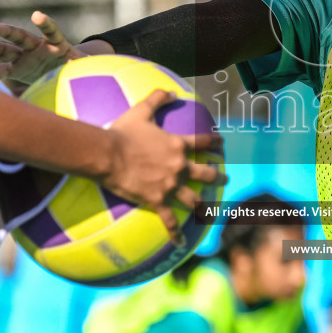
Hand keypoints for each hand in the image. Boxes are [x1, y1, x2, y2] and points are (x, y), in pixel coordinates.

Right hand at [0, 11, 98, 86]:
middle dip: (6, 31)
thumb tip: (93, 61)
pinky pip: (5, 70)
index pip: (50, 30)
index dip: (45, 23)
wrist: (63, 73)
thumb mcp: (83, 65)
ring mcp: (24, 57)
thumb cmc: (75, 65)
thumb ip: (85, 62)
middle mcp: (36, 46)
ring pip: (6, 50)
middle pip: (20, 36)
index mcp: (55, 43)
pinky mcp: (18, 70)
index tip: (36, 15)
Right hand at [104, 89, 223, 242]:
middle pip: (205, 173)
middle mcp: (178, 166)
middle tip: (225, 178)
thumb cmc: (122, 132)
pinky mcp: (156, 201)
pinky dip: (175, 233)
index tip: (222, 146)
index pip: (203, 143)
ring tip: (211, 209)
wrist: (107, 155)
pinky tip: (180, 243)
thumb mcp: (140, 111)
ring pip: (194, 198)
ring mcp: (169, 185)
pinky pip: (169, 220)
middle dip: (218, 176)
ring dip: (204, 204)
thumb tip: (170, 89)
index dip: (215, 144)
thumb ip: (157, 98)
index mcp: (177, 145)